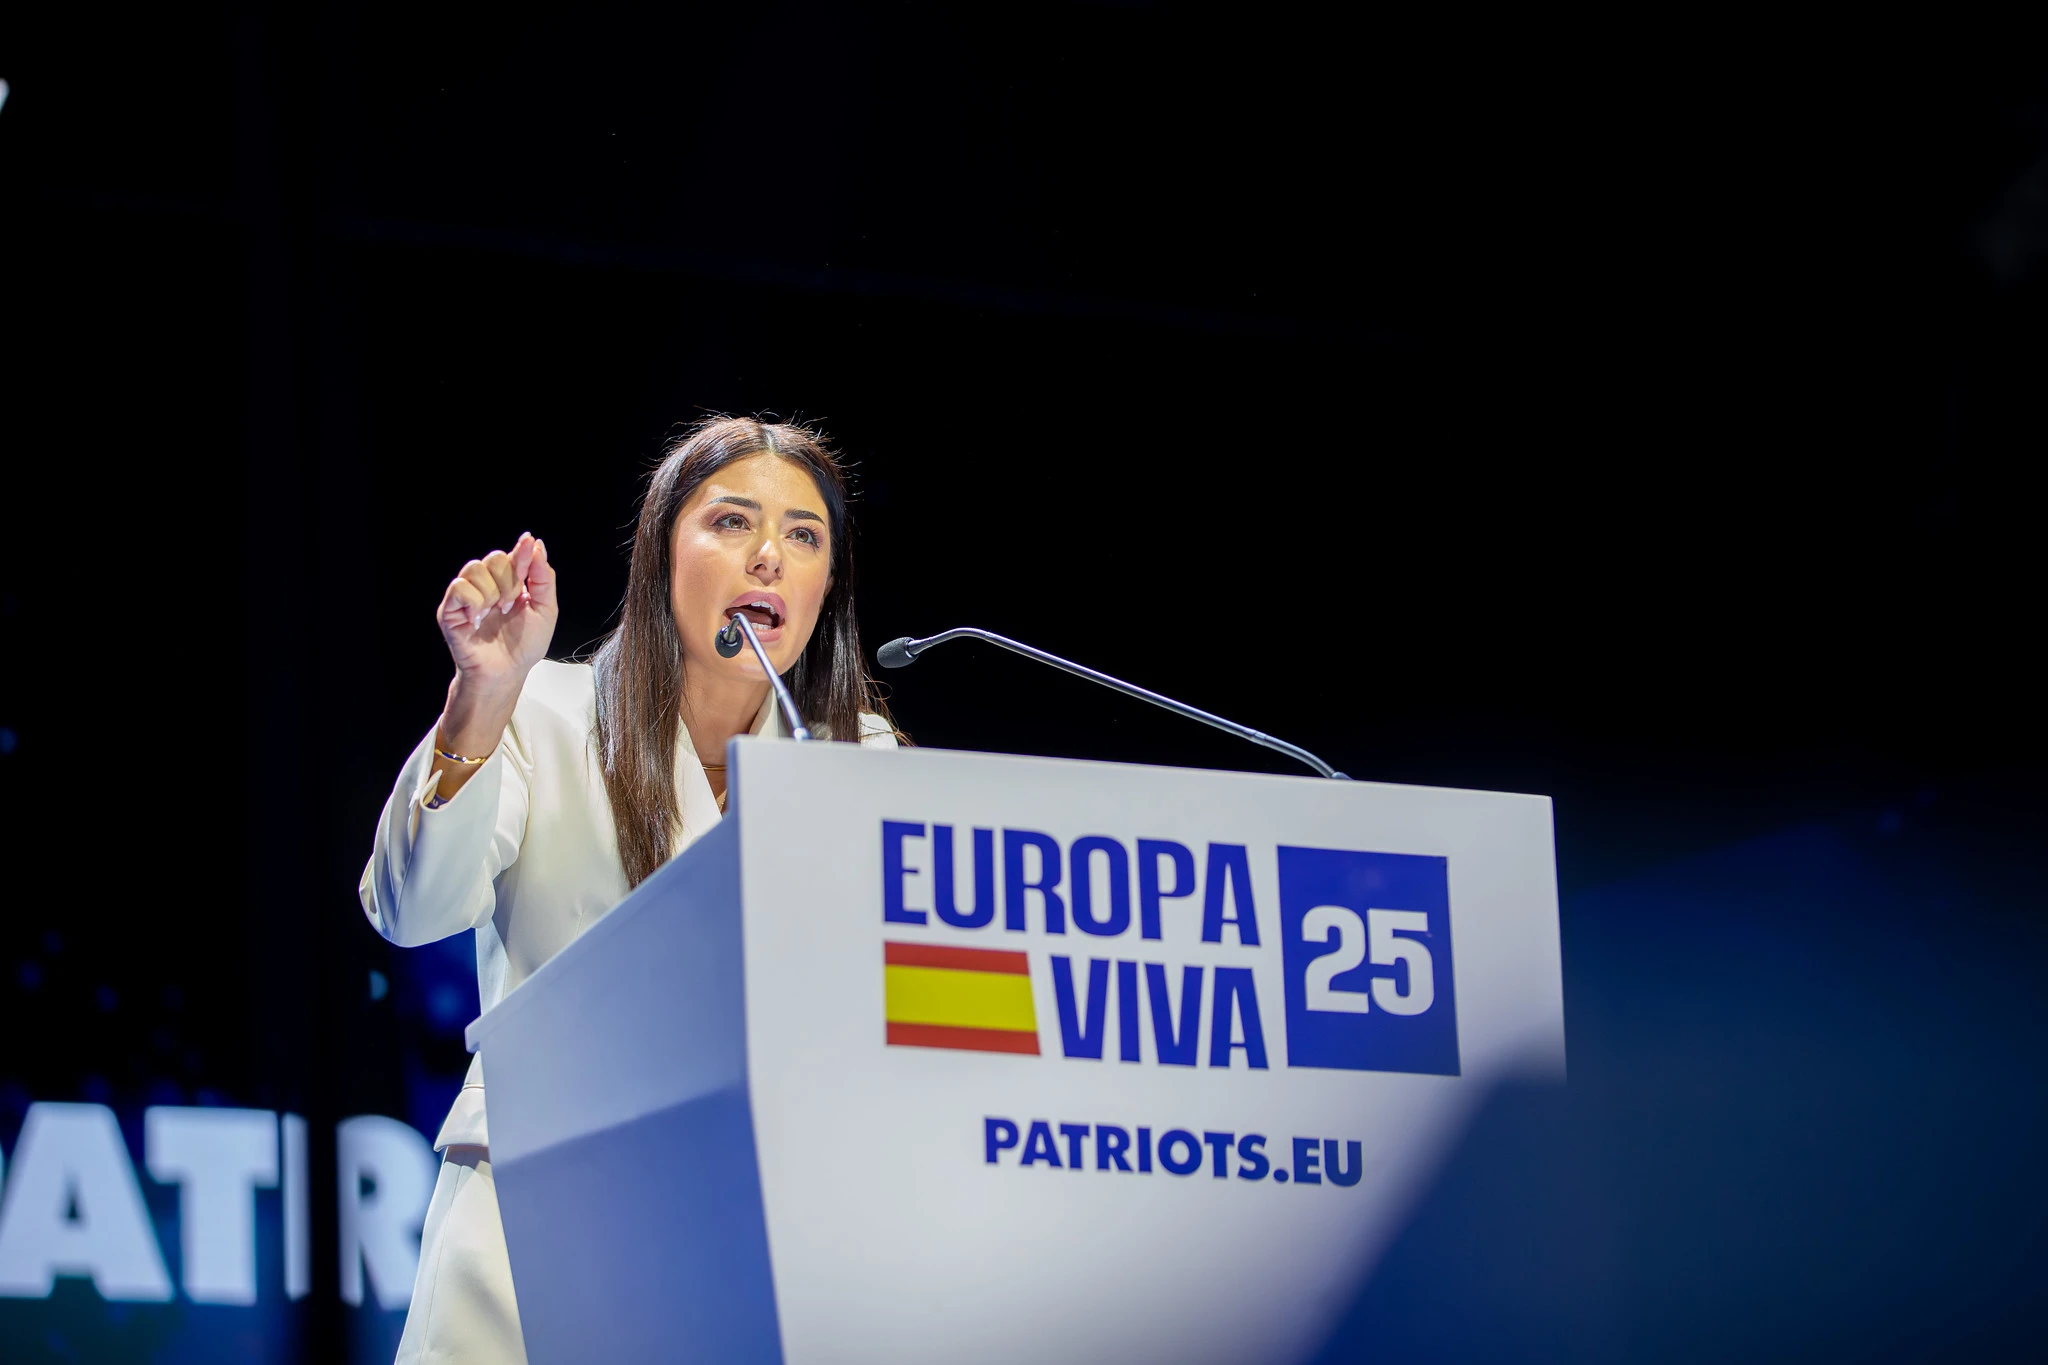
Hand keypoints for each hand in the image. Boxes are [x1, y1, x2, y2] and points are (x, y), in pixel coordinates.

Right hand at [433, 533, 557, 760]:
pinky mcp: (450, 610)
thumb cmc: (524, 646)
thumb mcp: (546, 610)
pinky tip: (479, 617)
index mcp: (508, 584)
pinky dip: (473, 600)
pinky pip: (459, 588)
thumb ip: (543, 577)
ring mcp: (466, 597)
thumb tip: (536, 545)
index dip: (522, 551)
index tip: (529, 544)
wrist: (508, 672)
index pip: (512, 556)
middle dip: (509, 580)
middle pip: (494, 558)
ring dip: (492, 592)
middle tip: (511, 604)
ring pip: (475, 569)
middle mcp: (486, 586)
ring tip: (496, 613)